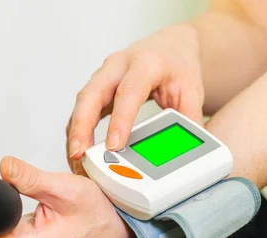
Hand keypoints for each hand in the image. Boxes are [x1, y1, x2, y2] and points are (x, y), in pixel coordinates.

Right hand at [66, 23, 204, 174]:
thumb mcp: (191, 92)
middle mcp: (118, 66)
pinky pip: (82, 110)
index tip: (114, 145)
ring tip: (76, 162)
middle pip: (91, 94)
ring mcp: (103, 75)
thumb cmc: (178, 67)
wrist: (169, 47)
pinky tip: (80, 153)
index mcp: (145, 64)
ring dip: (76, 133)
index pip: (129, 92)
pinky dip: (78, 132)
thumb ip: (187, 122)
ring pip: (82, 103)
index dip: (119, 119)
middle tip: (78, 153)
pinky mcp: (97, 88)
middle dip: (81, 126)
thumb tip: (185, 152)